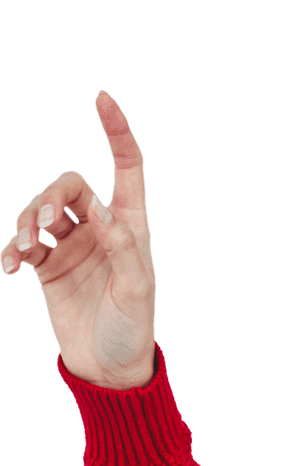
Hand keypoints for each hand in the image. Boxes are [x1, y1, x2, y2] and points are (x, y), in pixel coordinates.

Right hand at [2, 90, 156, 389]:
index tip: (101, 98)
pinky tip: (7, 265)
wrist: (109, 367)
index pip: (127, 168)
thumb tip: (99, 211)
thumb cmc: (133, 327)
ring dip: (27, 222)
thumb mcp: (137, 290)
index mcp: (133, 226)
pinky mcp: (47, 267)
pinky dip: (11, 248)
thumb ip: (123, 249)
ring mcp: (73, 246)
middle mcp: (103, 230)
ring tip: (26, 250)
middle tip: (45, 223)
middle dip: (53, 195)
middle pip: (70, 187)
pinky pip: (22, 243)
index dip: (117, 132)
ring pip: (40, 211)